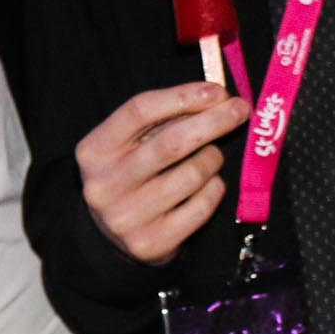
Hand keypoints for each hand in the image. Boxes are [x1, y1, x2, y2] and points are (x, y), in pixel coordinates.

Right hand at [75, 83, 251, 264]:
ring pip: (192, 175)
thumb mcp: (130, 144)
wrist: (112, 236)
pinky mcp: (151, 242)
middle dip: (213, 122)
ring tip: (210, 157)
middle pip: (170, 143)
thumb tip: (215, 99)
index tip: (217, 91)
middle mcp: (105, 184)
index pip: (139, 111)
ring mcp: (127, 216)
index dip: (182, 97)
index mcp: (94, 150)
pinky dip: (214, 189)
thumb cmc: (130, 175)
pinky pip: (202, 207)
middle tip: (240, 110)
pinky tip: (208, 185)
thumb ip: (163, 121)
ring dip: (212, 159)